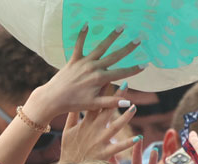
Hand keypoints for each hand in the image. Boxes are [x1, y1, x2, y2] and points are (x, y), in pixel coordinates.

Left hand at [29, 26, 145, 122]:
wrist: (53, 98)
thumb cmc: (74, 103)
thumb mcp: (93, 104)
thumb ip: (111, 102)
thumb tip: (128, 102)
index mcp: (100, 79)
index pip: (121, 73)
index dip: (134, 70)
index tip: (145, 64)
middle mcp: (93, 67)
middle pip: (114, 56)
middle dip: (128, 48)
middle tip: (139, 39)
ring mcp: (83, 62)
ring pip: (100, 47)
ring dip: (111, 37)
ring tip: (121, 27)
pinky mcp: (73, 60)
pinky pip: (79, 45)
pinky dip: (82, 35)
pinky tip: (87, 24)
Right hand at [60, 87, 139, 163]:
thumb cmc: (69, 149)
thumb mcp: (67, 131)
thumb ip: (72, 117)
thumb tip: (75, 103)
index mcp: (86, 123)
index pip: (94, 103)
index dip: (101, 90)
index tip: (107, 77)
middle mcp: (93, 129)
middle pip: (106, 110)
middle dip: (116, 97)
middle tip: (125, 83)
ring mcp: (100, 141)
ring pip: (114, 126)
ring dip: (125, 117)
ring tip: (134, 107)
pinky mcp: (104, 153)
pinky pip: (118, 147)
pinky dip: (128, 143)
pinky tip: (138, 137)